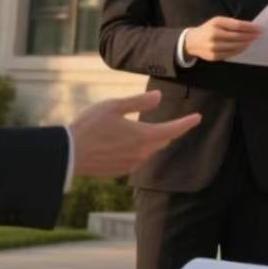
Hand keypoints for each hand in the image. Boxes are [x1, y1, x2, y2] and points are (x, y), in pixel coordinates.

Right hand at [69, 91, 199, 176]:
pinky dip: (138, 149)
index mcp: (143, 136)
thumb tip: (159, 97)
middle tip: (175, 122)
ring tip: (149, 130)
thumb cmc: (91, 125)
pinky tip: (127, 142)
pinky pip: (136, 159)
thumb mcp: (114, 106)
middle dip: (169, 131)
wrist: (69, 154)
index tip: (198, 117)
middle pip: (162, 141)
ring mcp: (130, 164)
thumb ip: (139, 102)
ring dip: (152, 141)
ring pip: (149, 151)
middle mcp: (141, 154)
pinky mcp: (120, 171)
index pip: (172, 130)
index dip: (186, 123)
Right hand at [185, 15, 260, 61]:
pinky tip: (244, 47)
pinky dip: (239, 50)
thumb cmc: (208, 29)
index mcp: (216, 24)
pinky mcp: (214, 57)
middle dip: (250, 36)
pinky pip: (230, 54)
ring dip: (246, 44)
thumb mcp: (217, 21)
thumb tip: (248, 27)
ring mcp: (214, 47)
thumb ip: (231, 23)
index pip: (237, 26)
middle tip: (258, 35)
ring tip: (253, 41)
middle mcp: (215, 35)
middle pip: (237, 37)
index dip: (249, 27)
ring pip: (235, 47)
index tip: (259, 28)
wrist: (192, 42)